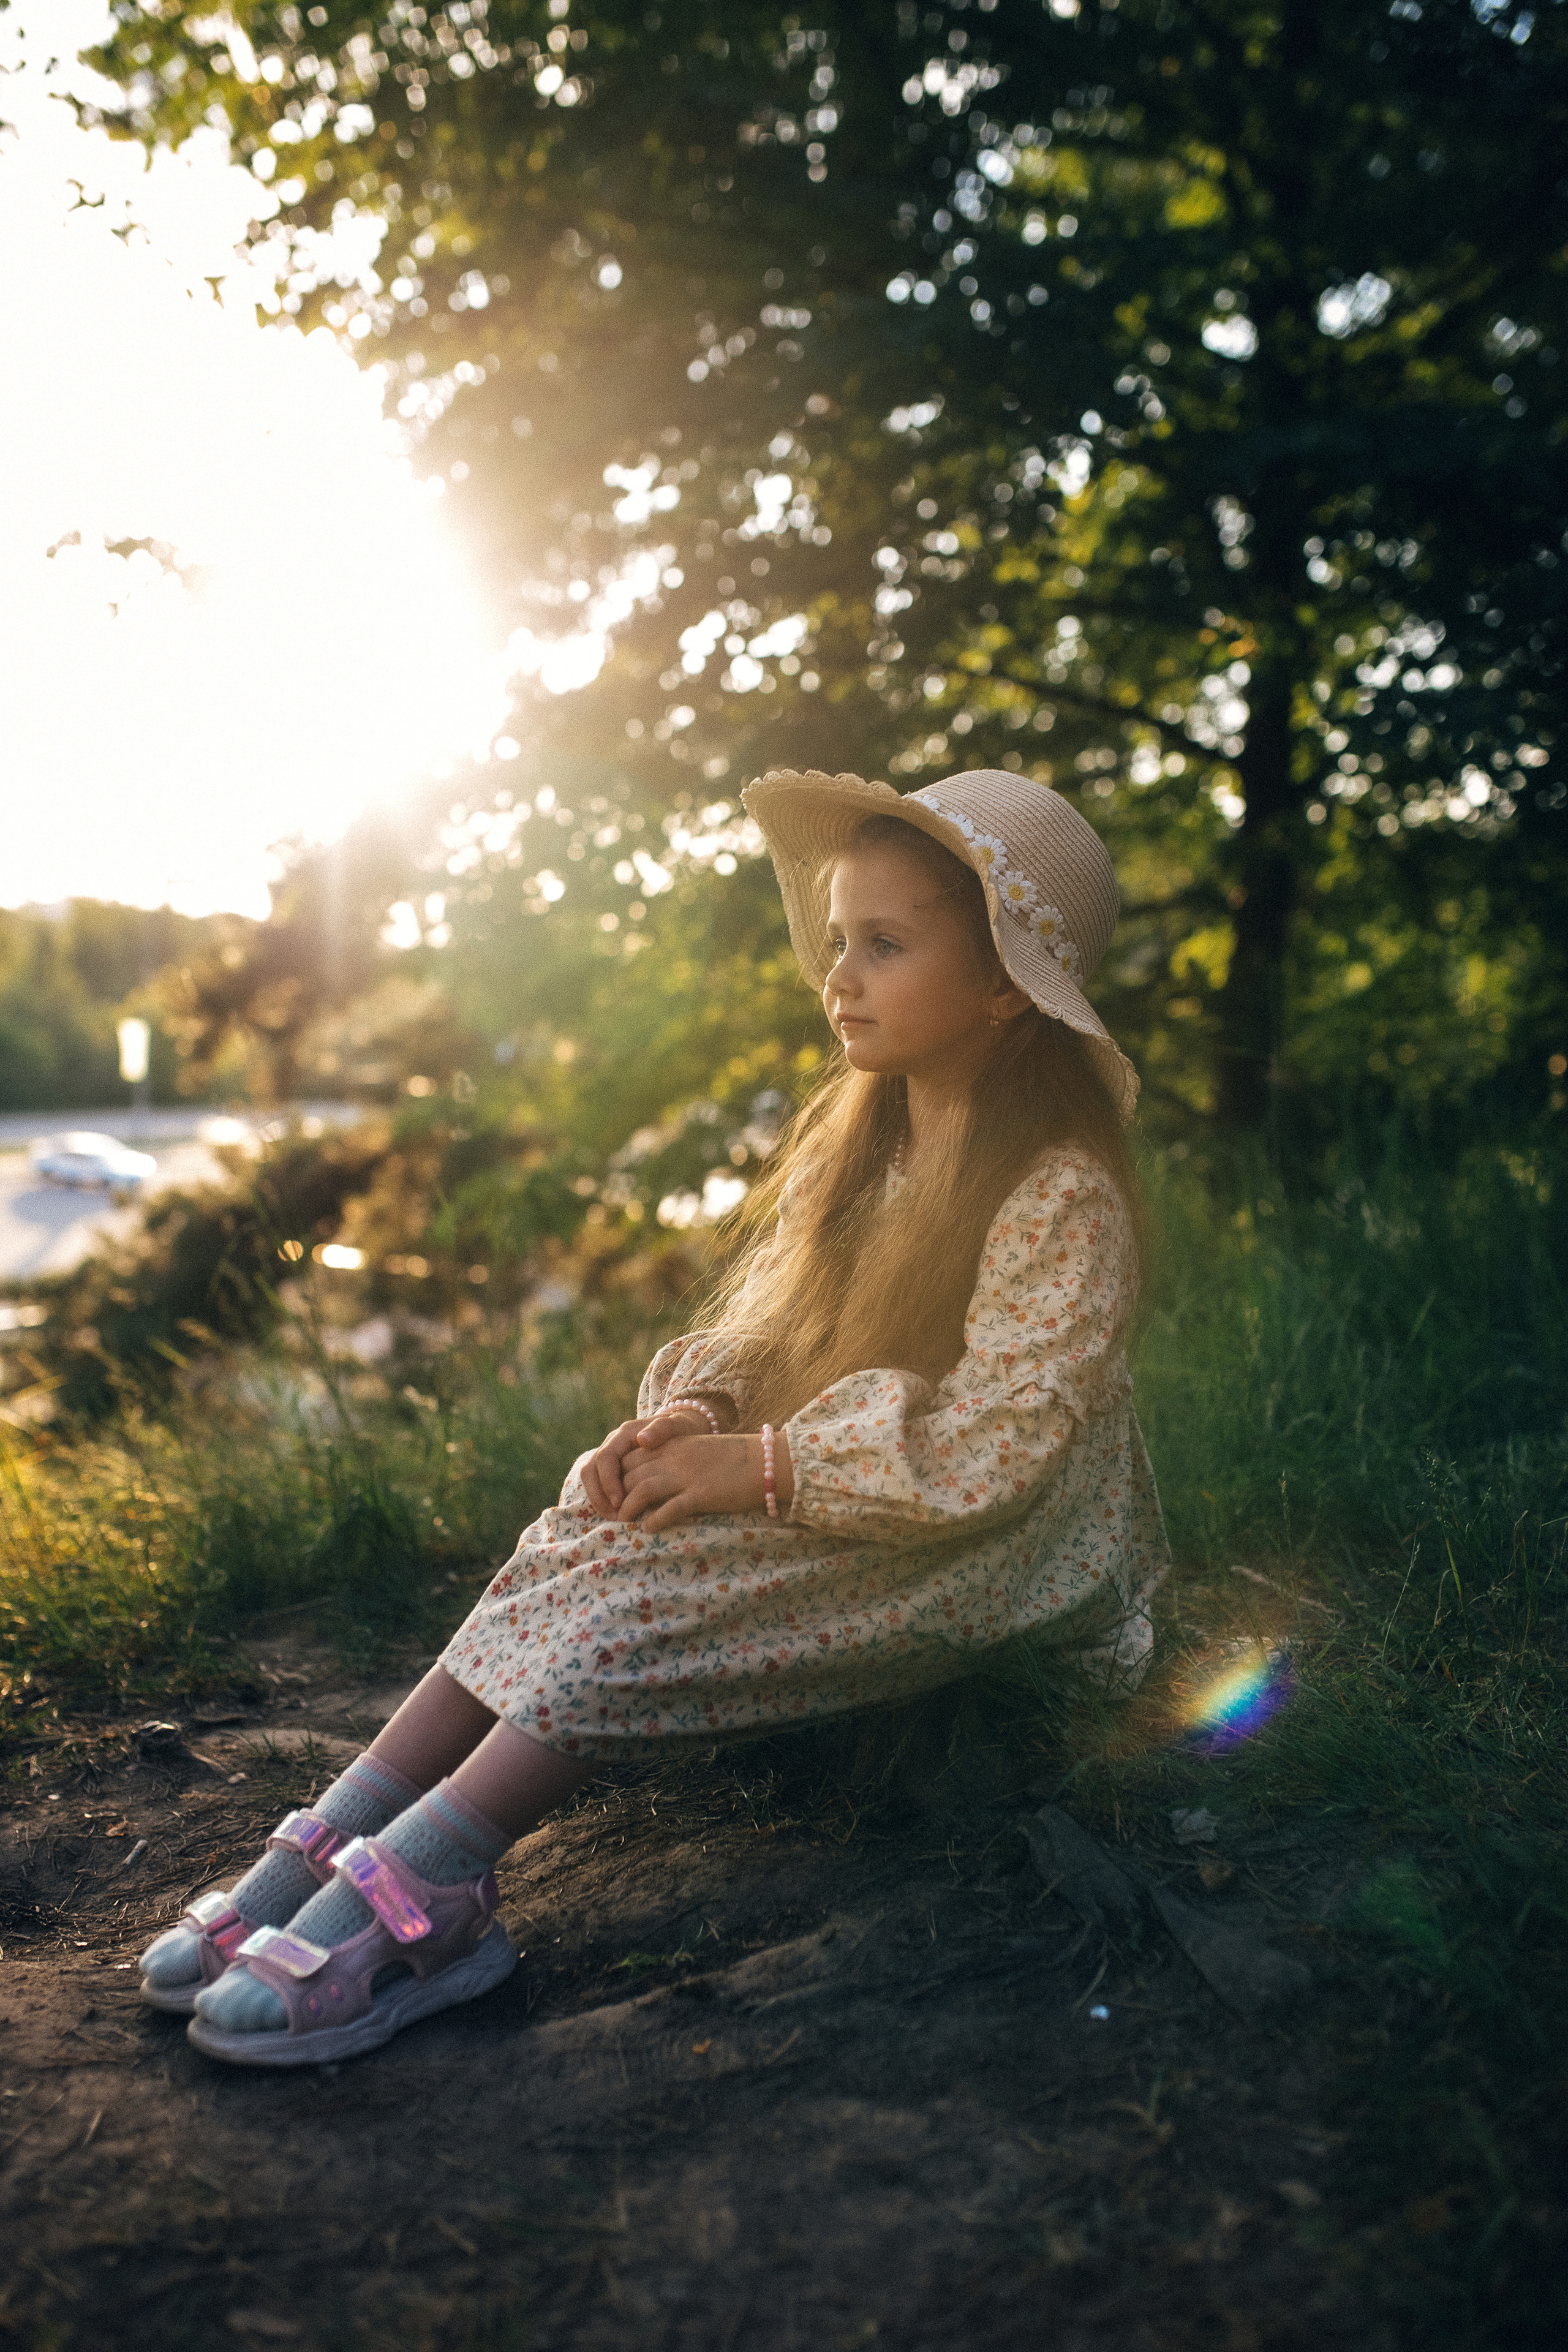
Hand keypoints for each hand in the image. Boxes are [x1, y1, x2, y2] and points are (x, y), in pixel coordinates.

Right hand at [580, 1410, 714, 1516]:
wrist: (684, 1430)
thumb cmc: (681, 1429)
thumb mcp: (678, 1426)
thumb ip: (662, 1429)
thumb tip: (642, 1439)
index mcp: (624, 1434)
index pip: (605, 1457)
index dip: (608, 1481)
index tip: (620, 1502)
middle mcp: (612, 1444)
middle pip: (590, 1469)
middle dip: (599, 1495)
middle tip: (615, 1516)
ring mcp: (611, 1457)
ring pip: (591, 1479)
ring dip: (599, 1500)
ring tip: (616, 1518)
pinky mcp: (614, 1469)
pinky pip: (600, 1485)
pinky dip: (605, 1500)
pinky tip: (619, 1514)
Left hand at [617, 1429, 792, 1534]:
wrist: (765, 1461)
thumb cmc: (733, 1460)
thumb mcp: (696, 1451)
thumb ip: (673, 1458)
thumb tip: (651, 1478)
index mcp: (672, 1444)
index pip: (629, 1457)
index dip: (615, 1477)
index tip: (614, 1494)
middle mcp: (674, 1457)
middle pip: (629, 1474)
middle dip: (615, 1495)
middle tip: (613, 1513)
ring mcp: (687, 1476)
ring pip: (641, 1490)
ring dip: (628, 1508)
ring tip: (625, 1521)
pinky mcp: (701, 1495)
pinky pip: (669, 1509)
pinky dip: (654, 1520)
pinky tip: (649, 1528)